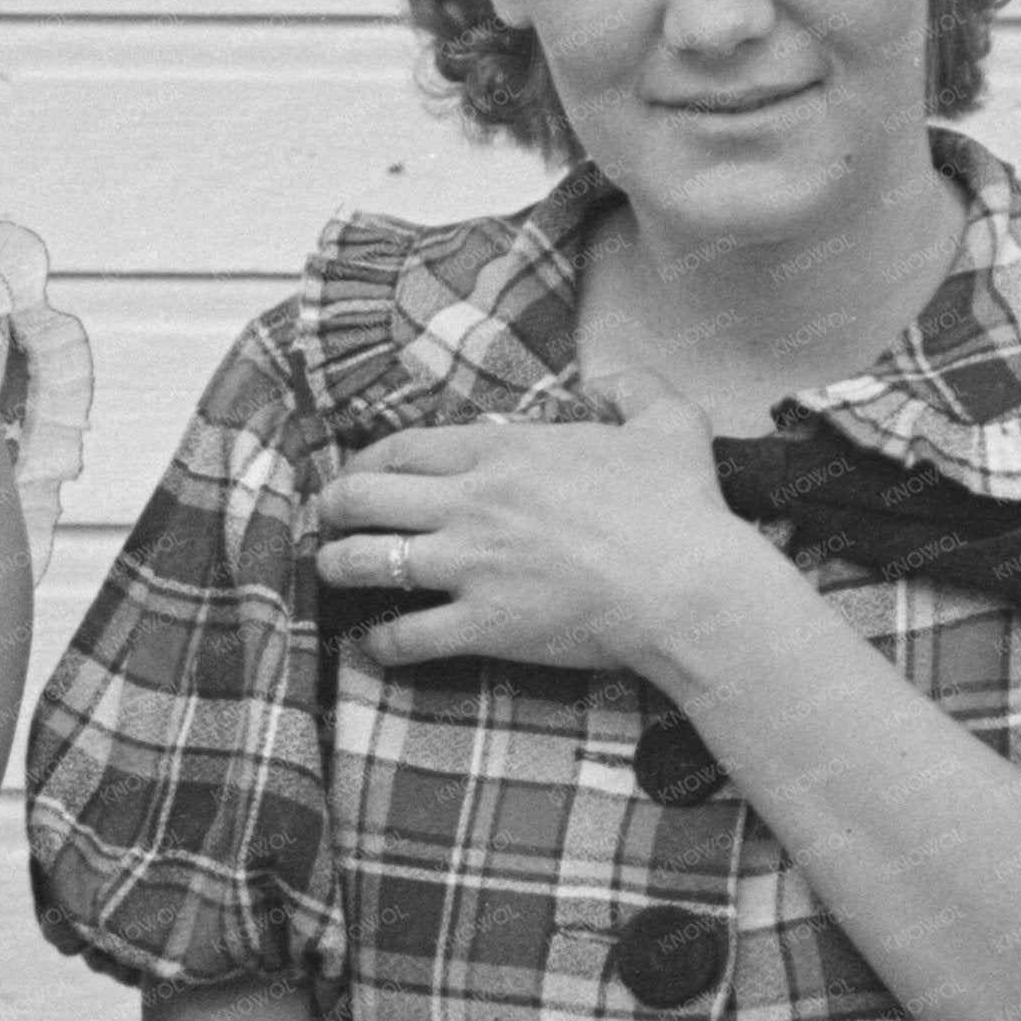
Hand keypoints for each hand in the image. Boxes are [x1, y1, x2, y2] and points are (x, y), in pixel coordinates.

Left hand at [312, 371, 758, 675]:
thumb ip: (636, 388)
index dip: (365, 458)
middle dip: (333, 507)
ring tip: (333, 572)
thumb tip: (614, 377)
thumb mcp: (670, 424)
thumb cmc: (682, 508)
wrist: (690, 587)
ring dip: (337, 567)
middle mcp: (470, 504)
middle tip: (330, 519)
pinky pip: (405, 635)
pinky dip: (380, 642)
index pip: (400, 447)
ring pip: (364, 562)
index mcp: (502, 453)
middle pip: (361, 497)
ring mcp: (469, 567)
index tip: (359, 471)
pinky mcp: (482, 626)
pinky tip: (376, 643)